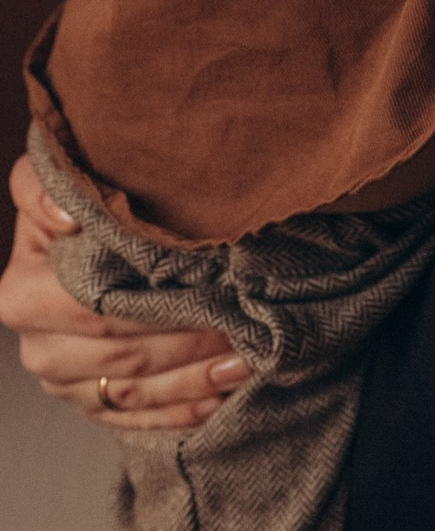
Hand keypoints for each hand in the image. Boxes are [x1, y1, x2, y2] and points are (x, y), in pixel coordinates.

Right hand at [1, 157, 244, 430]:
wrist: (74, 238)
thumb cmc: (80, 199)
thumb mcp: (56, 176)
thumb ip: (45, 187)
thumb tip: (68, 216)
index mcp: (25, 295)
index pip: (100, 311)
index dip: (161, 307)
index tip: (216, 293)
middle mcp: (39, 347)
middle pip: (125, 356)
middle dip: (191, 343)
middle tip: (247, 325)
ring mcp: (63, 383)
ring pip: (135, 393)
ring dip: (196, 380)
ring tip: (249, 358)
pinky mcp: (88, 404)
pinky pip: (136, 419)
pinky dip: (181, 409)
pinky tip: (222, 393)